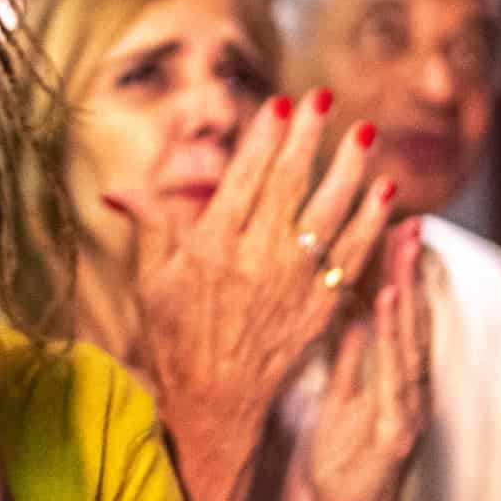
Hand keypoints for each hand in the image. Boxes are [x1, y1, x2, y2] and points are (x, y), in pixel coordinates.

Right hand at [106, 91, 393, 500]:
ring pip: (329, 213)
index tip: (279, 103)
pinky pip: (353, 254)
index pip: (242, 178)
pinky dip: (373, 220)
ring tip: (364, 132)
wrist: (216, 402)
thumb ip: (148, 226)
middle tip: (324, 98)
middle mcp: (255, 260)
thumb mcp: (151, 280)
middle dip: (308, 137)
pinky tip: (386, 190)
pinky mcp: (321, 305)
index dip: (263, 138)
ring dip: (349, 169)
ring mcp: (293, 283)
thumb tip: (114, 189)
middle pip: (288, 185)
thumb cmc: (176, 337)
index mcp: (210, 247)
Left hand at [304, 217, 428, 500]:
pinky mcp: (397, 430)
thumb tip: (346, 304)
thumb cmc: (344, 460)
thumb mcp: (341, 395)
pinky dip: (395, 337)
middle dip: (411, 268)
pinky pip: (395, 375)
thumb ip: (349, 354)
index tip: (395, 223)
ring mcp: (407, 407)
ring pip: (410, 340)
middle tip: (409, 219)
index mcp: (395, 377)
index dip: (399, 270)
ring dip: (408, 291)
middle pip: (413, 318)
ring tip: (401, 248)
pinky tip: (389, 305)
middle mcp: (410, 386)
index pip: (398, 314)